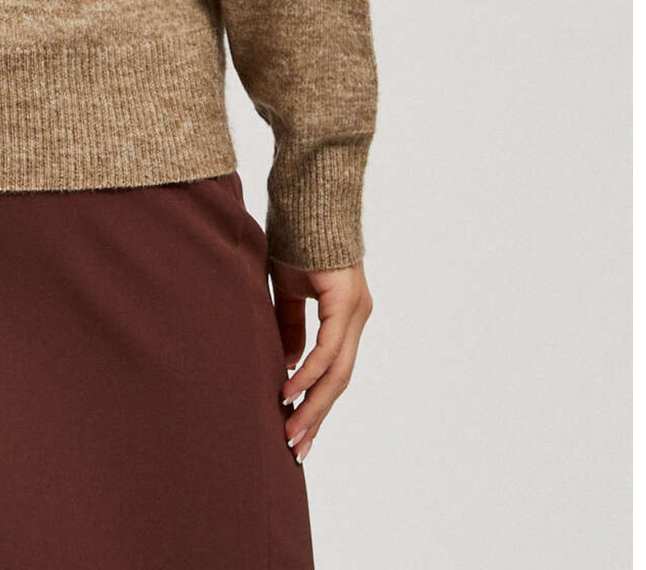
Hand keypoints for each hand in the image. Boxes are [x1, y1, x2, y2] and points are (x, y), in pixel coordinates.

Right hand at [270, 257, 371, 462]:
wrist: (306, 198)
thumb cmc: (297, 239)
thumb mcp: (288, 291)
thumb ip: (290, 326)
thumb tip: (289, 364)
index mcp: (345, 316)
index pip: (334, 371)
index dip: (316, 402)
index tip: (298, 431)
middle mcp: (357, 317)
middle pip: (340, 380)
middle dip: (316, 416)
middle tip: (296, 448)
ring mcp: (355, 310)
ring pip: (338, 371)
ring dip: (313, 404)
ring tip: (292, 431)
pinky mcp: (345, 301)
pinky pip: (328, 348)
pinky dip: (310, 372)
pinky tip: (291, 390)